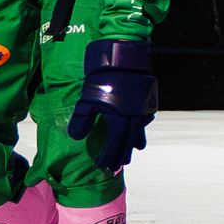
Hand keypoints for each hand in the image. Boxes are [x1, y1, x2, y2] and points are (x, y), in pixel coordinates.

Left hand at [69, 40, 156, 170]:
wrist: (124, 57)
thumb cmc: (102, 78)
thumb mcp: (87, 100)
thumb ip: (82, 120)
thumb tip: (76, 137)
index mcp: (119, 119)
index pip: (114, 144)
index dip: (108, 156)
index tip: (102, 165)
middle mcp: (133, 117)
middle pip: (128, 142)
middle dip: (123, 154)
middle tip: (119, 166)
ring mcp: (142, 108)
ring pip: (139, 130)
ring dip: (136, 142)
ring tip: (136, 151)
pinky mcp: (148, 98)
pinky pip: (146, 117)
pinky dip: (143, 125)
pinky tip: (142, 127)